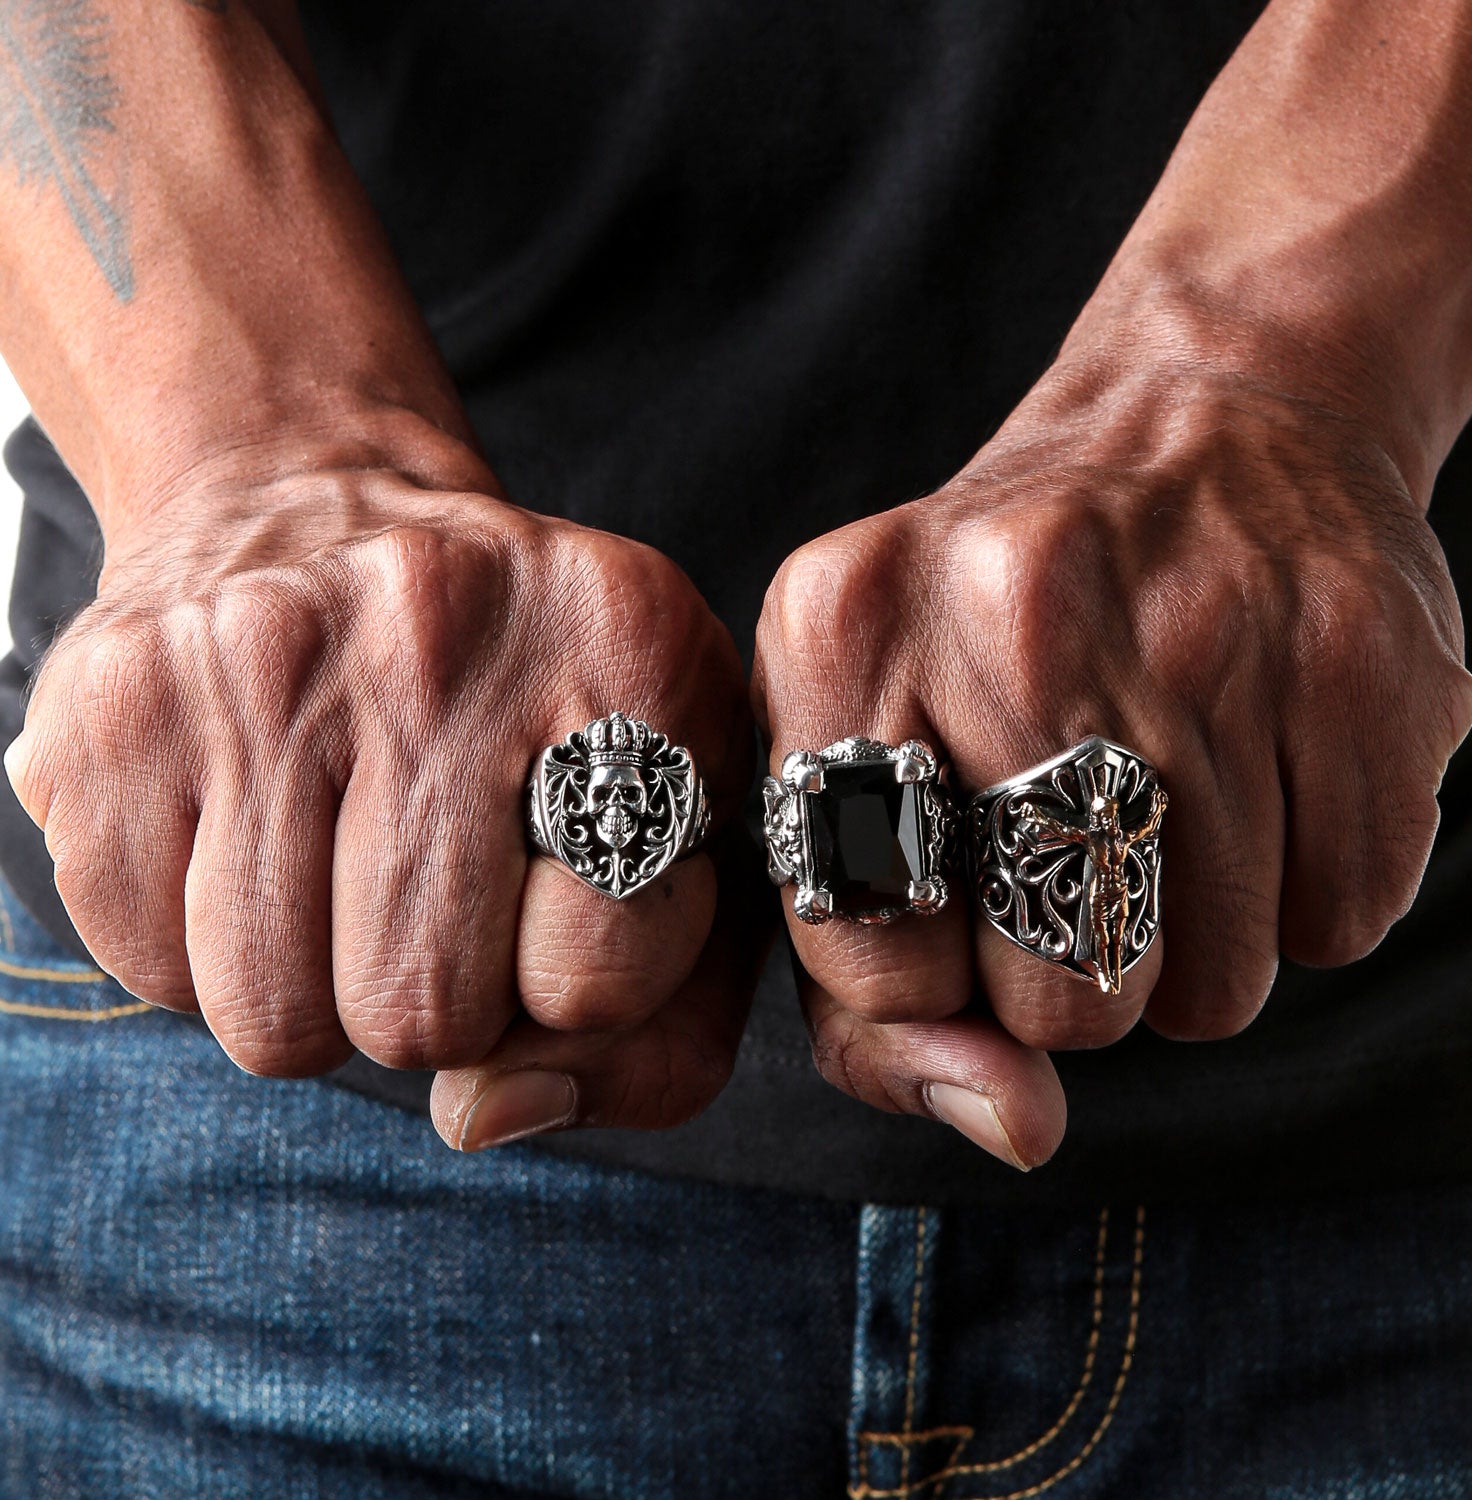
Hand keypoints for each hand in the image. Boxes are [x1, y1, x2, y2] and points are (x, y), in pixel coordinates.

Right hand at [5, 431, 758, 1144]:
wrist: (320, 508)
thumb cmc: (534, 712)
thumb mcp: (673, 829)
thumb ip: (658, 1028)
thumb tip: (484, 1119)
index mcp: (629, 647)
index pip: (598, 976)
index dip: (582, 985)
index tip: (563, 897)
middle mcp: (441, 626)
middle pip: (424, 1012)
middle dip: (440, 1005)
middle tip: (441, 896)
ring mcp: (260, 652)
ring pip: (275, 1023)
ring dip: (319, 994)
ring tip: (345, 870)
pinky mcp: (115, 701)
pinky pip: (153, 972)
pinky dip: (210, 957)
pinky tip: (253, 842)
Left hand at [751, 363, 1471, 1168]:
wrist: (1201, 423)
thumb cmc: (997, 646)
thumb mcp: (870, 775)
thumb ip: (875, 1001)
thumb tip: (1015, 1129)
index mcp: (837, 629)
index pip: (872, 962)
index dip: (927, 973)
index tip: (958, 893)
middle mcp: (1009, 611)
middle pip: (1059, 1006)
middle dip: (1070, 977)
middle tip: (1078, 848)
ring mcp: (1200, 626)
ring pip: (1213, 994)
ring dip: (1192, 945)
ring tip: (1171, 802)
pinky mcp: (1360, 653)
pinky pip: (1343, 926)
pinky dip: (1306, 892)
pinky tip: (1265, 773)